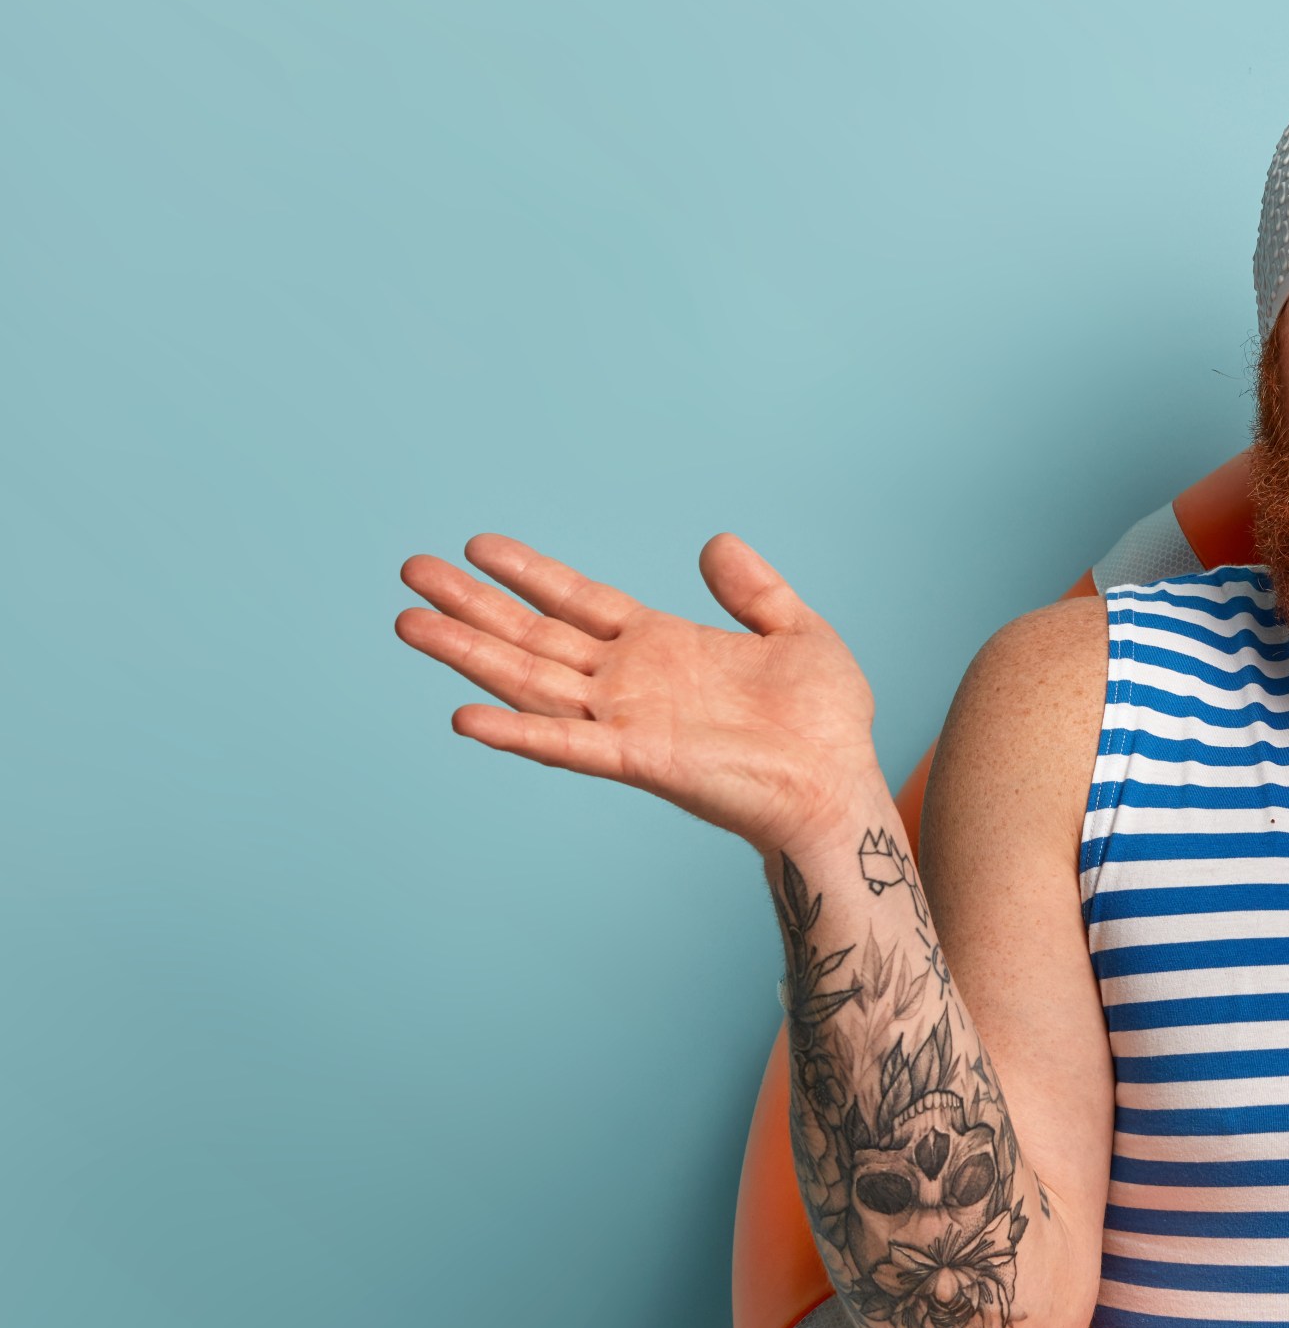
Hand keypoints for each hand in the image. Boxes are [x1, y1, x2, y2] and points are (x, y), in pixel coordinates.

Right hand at [394, 533, 881, 853]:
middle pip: (535, 635)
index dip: (530, 573)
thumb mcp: (798, 633)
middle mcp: (631, 682)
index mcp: (662, 646)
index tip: (478, 546)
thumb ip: (755, 589)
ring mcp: (628, 720)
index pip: (578, 601)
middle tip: (411, 571)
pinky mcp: (639, 758)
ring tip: (409, 623)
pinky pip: (566, 744)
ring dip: (470, 655)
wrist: (841, 785)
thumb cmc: (826, 724)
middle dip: (472, 606)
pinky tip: (464, 718)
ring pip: (530, 680)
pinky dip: (517, 733)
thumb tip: (716, 542)